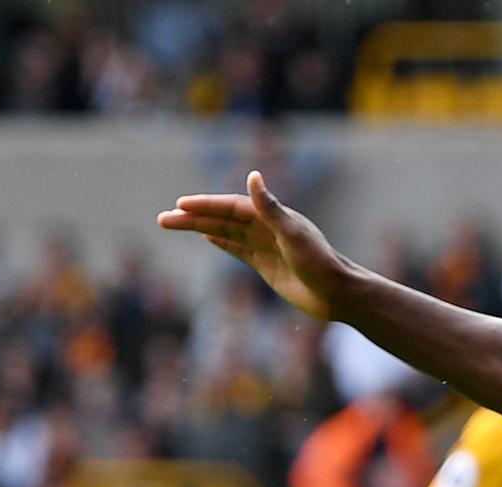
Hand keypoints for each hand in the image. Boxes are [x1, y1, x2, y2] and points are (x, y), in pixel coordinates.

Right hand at [158, 171, 352, 320]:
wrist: (338, 295)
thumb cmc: (321, 264)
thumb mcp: (293, 235)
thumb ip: (270, 208)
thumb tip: (252, 176)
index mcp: (274, 216)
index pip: (231, 206)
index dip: (205, 205)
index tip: (180, 205)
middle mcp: (267, 227)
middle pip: (223, 218)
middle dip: (193, 217)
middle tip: (162, 219)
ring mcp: (266, 246)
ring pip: (226, 233)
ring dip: (200, 228)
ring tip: (172, 225)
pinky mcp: (267, 265)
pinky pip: (239, 249)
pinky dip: (222, 242)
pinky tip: (206, 236)